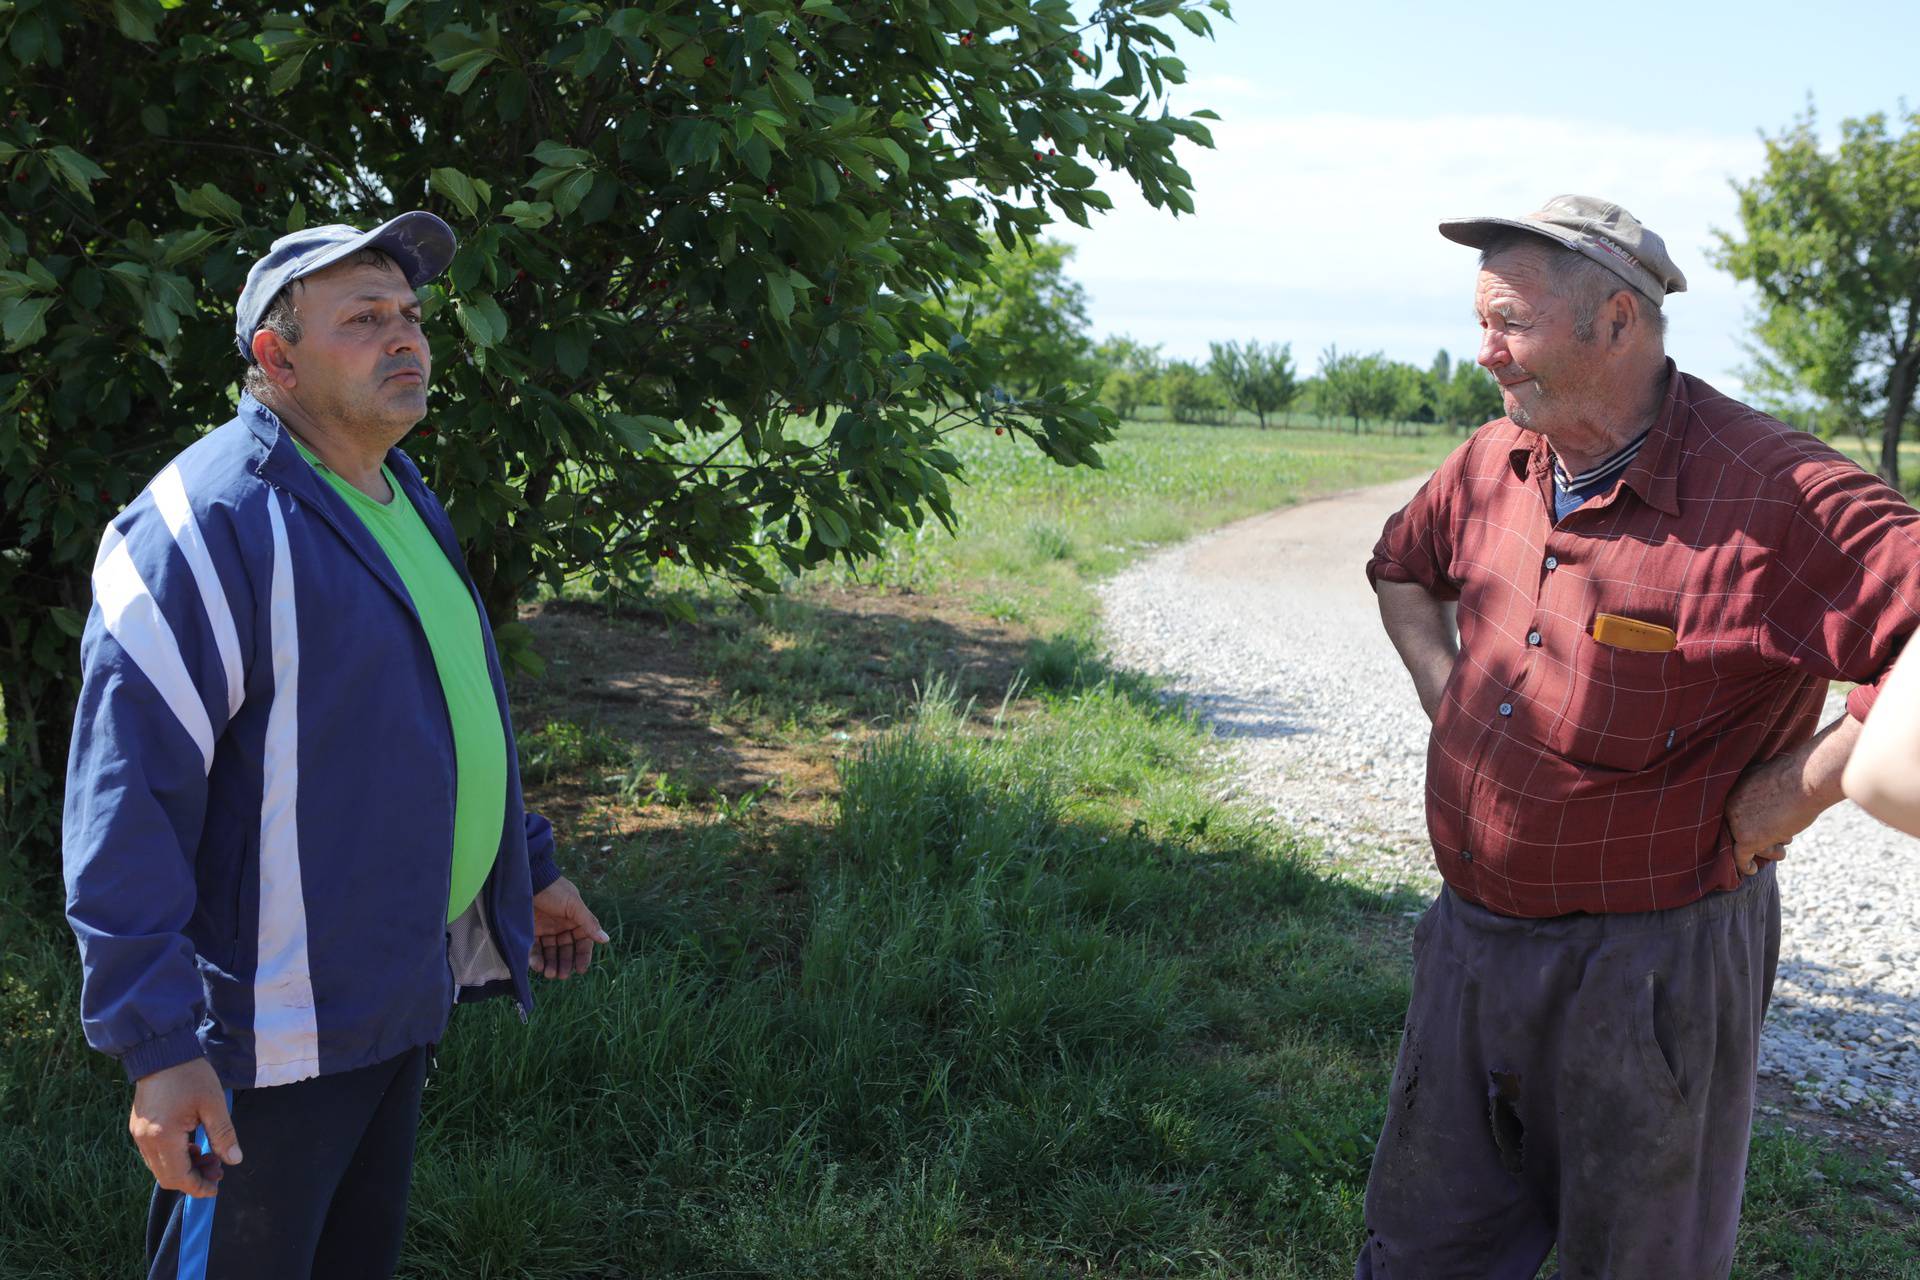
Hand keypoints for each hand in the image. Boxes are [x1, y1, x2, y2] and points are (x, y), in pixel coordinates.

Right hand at [129, 1057, 240, 1198]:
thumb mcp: (213, 1103)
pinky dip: (174, 1157)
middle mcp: (145, 1141)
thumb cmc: (189, 1074)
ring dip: (184, 1168)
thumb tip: (234, 1160)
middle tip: (218, 1169)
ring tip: (209, 1155)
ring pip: (160, 1167)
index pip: (179, 1177)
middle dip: (194, 1179)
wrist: (161, 1051)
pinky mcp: (138, 1128)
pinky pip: (155, 1155)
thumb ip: (223, 1134)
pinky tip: (193, 1145)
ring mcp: (138, 1135)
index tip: (216, 1188)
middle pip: (167, 1177)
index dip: (198, 1187)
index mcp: (163, 1137)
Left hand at [530, 876, 608, 978]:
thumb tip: (606, 940)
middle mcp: (562, 927)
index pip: (583, 943)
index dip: (582, 957)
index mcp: (576, 920)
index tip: (580, 970)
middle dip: (564, 964)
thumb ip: (589, 923)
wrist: (530, 879)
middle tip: (561, 976)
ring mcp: (546, 930)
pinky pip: (535, 949)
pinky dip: (536, 959)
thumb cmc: (555, 890)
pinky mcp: (531, 932)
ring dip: (551, 964)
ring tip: (550, 974)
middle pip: (566, 951)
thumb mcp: (574, 905)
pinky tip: (537, 966)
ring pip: (551, 953)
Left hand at [1724, 755, 1812, 875]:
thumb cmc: (1798, 776)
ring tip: (1785, 840)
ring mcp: (1736, 822)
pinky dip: (1746, 865)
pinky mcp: (1746, 838)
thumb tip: (1766, 802)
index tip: (1762, 826)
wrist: (1807, 779)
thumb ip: (1762, 791)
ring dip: (1768, 847)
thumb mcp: (1772, 780)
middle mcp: (1729, 805)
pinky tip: (1752, 869)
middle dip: (1762, 833)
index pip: (1738, 812)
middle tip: (1779, 833)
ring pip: (1748, 842)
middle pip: (1742, 827)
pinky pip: (1741, 856)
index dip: (1752, 821)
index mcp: (1734, 788)